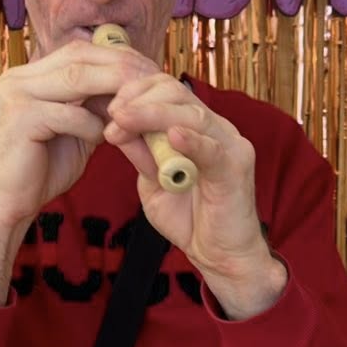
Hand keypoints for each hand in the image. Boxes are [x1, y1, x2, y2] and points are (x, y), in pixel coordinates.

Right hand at [0, 40, 150, 239]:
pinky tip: (102, 142)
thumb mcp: (73, 130)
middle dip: (120, 67)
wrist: (4, 206)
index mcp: (29, 76)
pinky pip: (69, 114)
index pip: (79, 51)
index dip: (116, 58)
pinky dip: (92, 126)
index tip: (148, 71)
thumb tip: (131, 90)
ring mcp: (16, 95)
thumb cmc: (39, 170)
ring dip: (112, 91)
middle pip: (79, 56)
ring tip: (137, 109)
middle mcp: (19, 78)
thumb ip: (93, 107)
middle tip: (153, 82)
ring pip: (76, 78)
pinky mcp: (19, 119)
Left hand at [103, 69, 287, 317]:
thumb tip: (117, 125)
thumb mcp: (152, 182)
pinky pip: (213, 150)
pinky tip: (172, 136)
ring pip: (192, 115)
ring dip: (153, 115)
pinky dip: (192, 141)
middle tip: (112, 113)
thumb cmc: (190, 218)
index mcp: (198, 127)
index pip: (168, 90)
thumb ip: (140, 154)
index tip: (109, 105)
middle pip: (178, 94)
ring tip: (123, 120)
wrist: (219, 256)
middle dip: (140, 99)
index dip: (137, 90)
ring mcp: (230, 145)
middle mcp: (217, 129)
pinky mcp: (237, 168)